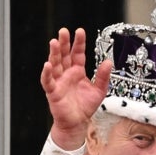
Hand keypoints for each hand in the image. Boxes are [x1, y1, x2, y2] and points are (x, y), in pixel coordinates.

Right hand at [39, 27, 113, 149]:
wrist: (78, 123)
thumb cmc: (85, 106)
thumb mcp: (99, 90)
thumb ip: (103, 76)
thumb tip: (108, 62)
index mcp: (77, 71)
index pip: (77, 53)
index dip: (78, 43)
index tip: (79, 31)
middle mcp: (67, 74)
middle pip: (64, 55)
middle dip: (64, 43)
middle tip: (63, 31)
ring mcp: (59, 81)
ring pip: (55, 64)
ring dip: (54, 54)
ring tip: (54, 42)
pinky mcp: (53, 92)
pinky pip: (48, 81)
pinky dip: (47, 73)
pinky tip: (47, 65)